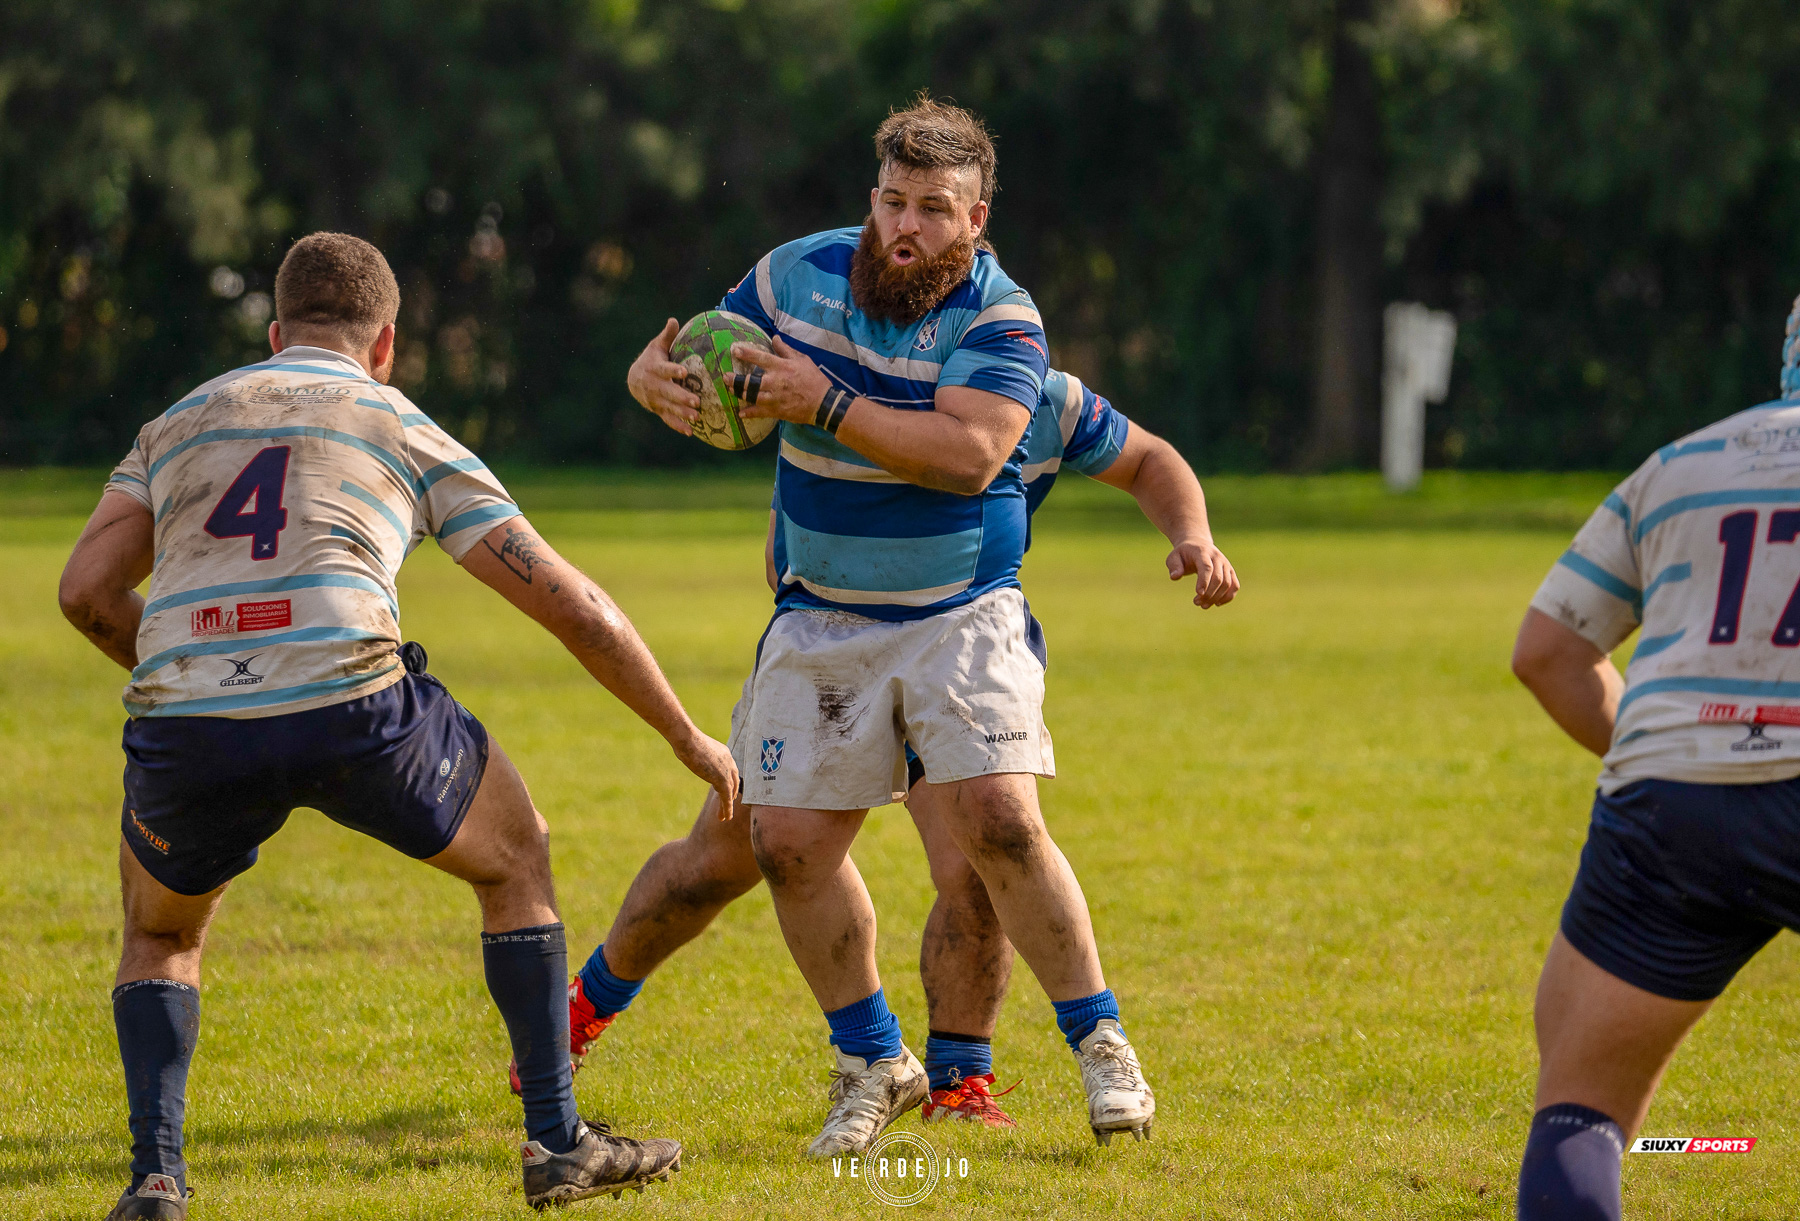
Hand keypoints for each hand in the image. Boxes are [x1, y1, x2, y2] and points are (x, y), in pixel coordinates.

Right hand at [627, 318, 701, 436]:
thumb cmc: (652, 359)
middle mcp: (654, 386)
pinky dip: (678, 426)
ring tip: (697, 417)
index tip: (684, 371)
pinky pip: (668, 419)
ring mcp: (655, 400)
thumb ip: (667, 336)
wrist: (634, 380)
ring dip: (682, 413)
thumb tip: (674, 320)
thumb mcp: (657, 347)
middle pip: (668, 392)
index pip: (664, 369)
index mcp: (654, 368)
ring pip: (669, 408)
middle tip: (696, 401)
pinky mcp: (658, 410)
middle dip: (681, 397)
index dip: (673, 370)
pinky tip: (691, 432)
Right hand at [670, 726, 740, 815]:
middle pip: (733, 782)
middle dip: (731, 794)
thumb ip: (695, 752)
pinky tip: (726, 817)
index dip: (729, 781)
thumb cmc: (685, 739)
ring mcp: (727, 771)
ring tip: (724, 817)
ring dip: (727, 805)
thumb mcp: (694, 746)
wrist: (688, 739)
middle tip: (728, 805)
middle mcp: (729, 761)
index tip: (725, 790)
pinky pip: (727, 798)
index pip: (730, 770)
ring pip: (730, 792)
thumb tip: (684, 750)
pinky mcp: (722, 780)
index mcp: (724, 752)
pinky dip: (727, 808)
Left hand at [731, 335, 831, 424]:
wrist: (824, 404)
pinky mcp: (776, 411)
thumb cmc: (814, 379)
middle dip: (735, 379)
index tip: (734, 350)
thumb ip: (786, 350)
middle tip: (725, 377)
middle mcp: (775, 382)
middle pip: (749, 381)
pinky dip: (749, 413)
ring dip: (739, 393)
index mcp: (781, 367)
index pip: (760, 358)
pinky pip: (759, 412)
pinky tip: (741, 413)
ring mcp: (774, 398)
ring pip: (750, 396)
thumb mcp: (803, 360)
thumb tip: (775, 337)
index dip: (745, 353)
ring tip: (731, 390)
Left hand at [1167, 539, 1239, 607]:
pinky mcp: (1230, 571)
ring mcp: (1226, 564)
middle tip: (1196, 602)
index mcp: (1203, 552)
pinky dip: (1228, 596)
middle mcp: (1217, 557)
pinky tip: (1217, 603)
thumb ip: (1174, 566)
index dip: (1204, 581)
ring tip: (1203, 606)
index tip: (1198, 594)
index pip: (1207, 567)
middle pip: (1218, 578)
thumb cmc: (1184, 554)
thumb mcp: (1174, 557)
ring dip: (1216, 597)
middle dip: (1208, 593)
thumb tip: (1175, 577)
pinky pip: (1234, 585)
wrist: (1198, 545)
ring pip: (1227, 583)